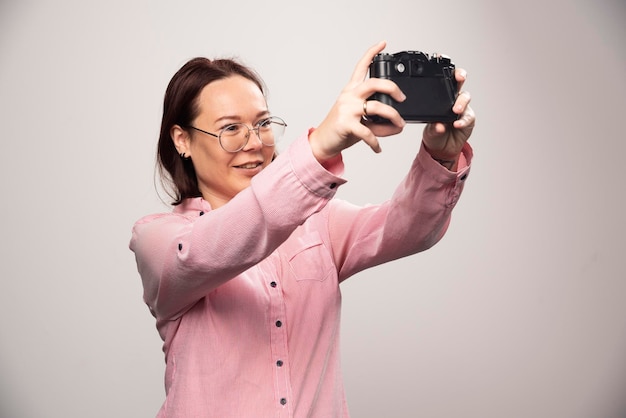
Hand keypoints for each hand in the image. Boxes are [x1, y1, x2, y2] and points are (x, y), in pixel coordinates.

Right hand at [309, 41, 405, 161]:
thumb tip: (398, 125)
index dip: (372, 53)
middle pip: (375, 83)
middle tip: (402, 98)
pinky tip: (378, 148)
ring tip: (399, 126)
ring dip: (393, 117)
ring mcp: (347, 109)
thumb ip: (379, 121)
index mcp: (351, 90)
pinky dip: (375, 142)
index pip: (361, 67)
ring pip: (377, 108)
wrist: (322, 142)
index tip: (383, 43)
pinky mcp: (346, 124)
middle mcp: (349, 96)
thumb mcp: (361, 121)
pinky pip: (368, 132)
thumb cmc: (341, 128)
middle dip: (393, 88)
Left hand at [421, 69, 475, 167]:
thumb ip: (432, 126)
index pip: (443, 80)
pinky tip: (457, 124)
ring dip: (460, 102)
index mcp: (440, 97)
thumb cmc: (433, 133)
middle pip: (458, 82)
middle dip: (460, 76)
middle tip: (459, 77)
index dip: (444, 69)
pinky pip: (467, 116)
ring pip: (465, 98)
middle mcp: (452, 99)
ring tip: (454, 110)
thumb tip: (438, 125)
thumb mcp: (427, 129)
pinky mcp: (468, 119)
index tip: (440, 59)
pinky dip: (463, 120)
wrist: (441, 148)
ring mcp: (462, 108)